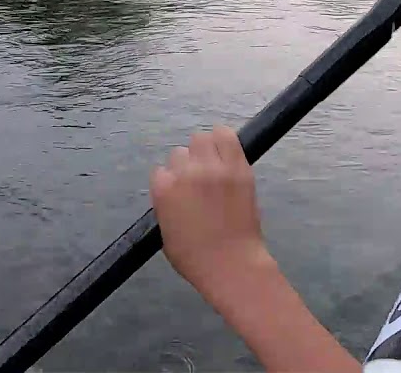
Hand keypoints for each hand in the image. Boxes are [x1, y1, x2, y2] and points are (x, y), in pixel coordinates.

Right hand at [150, 125, 272, 294]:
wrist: (232, 263)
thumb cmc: (195, 257)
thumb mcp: (165, 232)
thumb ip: (166, 205)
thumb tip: (174, 192)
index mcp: (164, 190)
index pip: (161, 171)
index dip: (171, 182)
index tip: (181, 192)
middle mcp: (186, 173)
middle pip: (180, 152)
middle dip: (187, 165)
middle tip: (199, 180)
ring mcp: (214, 168)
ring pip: (202, 138)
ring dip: (204, 149)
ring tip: (212, 163)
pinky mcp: (238, 167)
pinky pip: (228, 136)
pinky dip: (224, 138)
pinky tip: (225, 148)